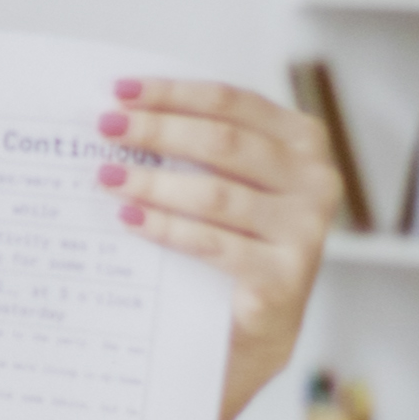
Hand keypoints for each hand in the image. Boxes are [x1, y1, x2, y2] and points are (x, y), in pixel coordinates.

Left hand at [105, 75, 335, 419]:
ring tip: (106, 176)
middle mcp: (315, 181)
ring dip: (152, 181)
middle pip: (223, 142)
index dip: (172, 93)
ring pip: (215, 194)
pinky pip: (213, 244)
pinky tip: (129, 219)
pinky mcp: (284, 279)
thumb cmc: (234, 240)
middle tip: (103, 128)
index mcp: (303, 143)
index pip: (232, 102)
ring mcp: (306, 231)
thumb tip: (121, 113)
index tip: (118, 91)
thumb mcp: (227, 182)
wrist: (254, 328)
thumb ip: (197, 147)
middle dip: (156, 130)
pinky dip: (166, 228)